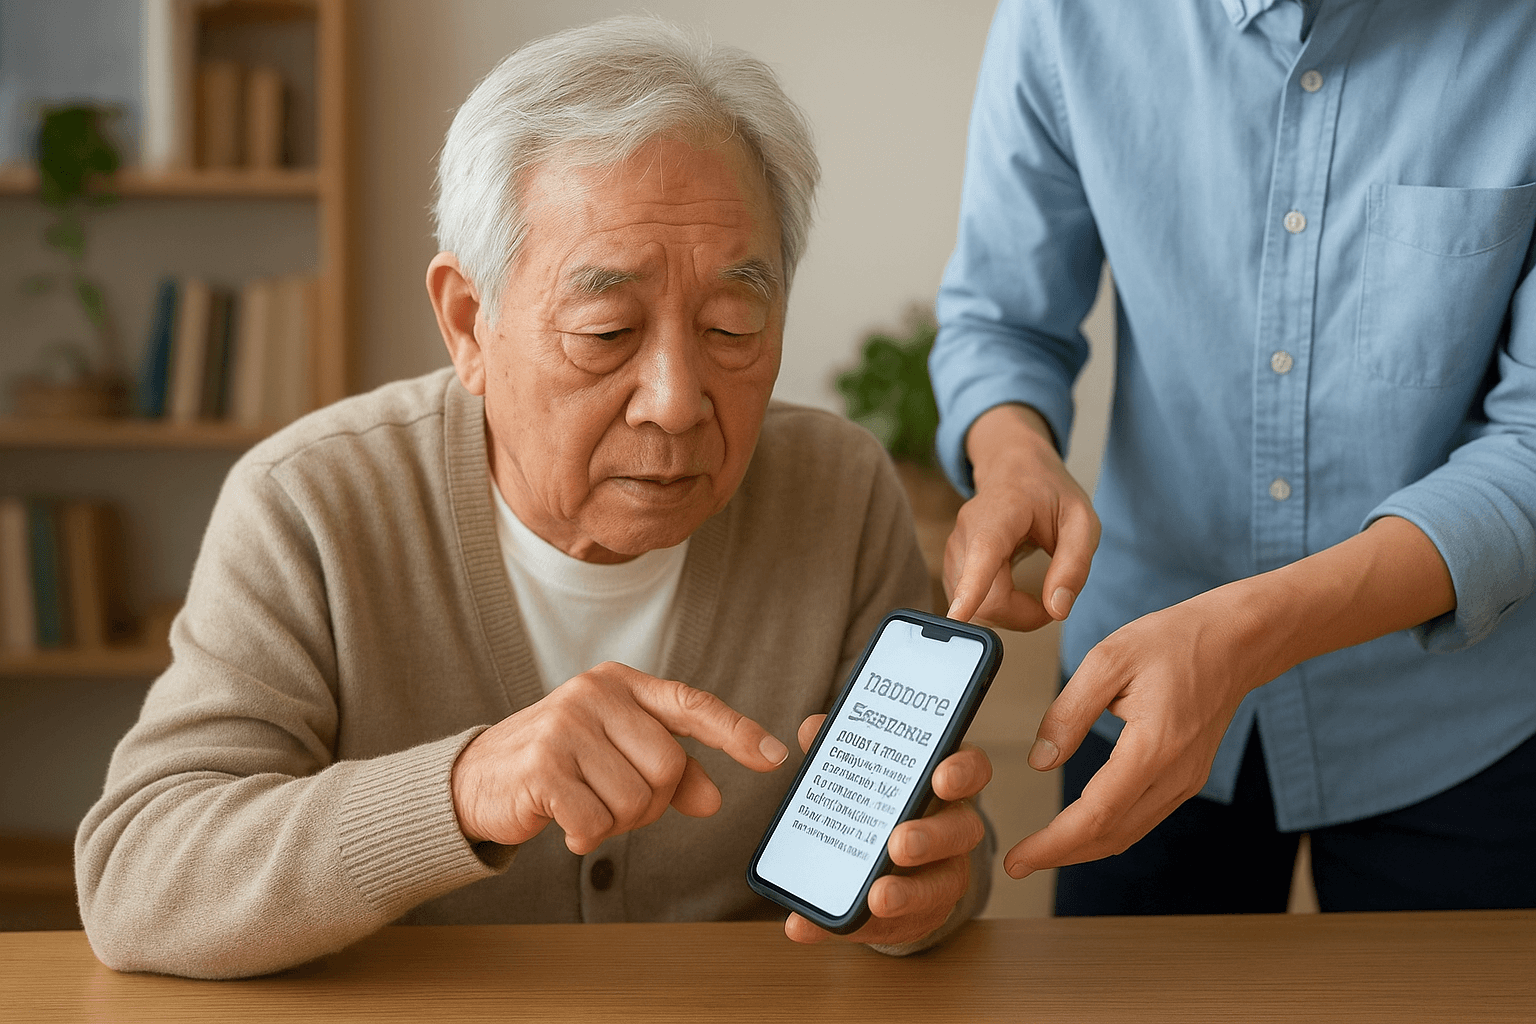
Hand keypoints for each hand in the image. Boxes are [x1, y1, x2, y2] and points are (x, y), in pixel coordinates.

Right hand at [451, 662, 788, 852]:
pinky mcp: (543, 765)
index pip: (691, 704)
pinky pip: (597, 822)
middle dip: (651, 803)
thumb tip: (713, 799)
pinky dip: (587, 837)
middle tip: (613, 802)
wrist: (478, 780)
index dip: (736, 732)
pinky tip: (565, 823)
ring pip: (636, 800)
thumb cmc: (560, 765)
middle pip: (669, 768)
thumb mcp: (616, 756)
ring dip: (616, 823)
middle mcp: (596, 694)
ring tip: (584, 806)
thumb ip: (670, 772)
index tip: (774, 757)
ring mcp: (567, 725)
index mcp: (622, 684)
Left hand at [784, 715, 992, 946]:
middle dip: (932, 837)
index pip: (971, 769)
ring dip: (908, 894)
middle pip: (962, 830)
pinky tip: (805, 926)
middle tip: (899, 844)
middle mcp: (953, 827)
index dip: (963, 772)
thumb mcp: (860, 772)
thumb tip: (812, 729)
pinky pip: (888, 926)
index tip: (941, 778)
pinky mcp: (917, 916)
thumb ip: (837, 749)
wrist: (886, 861)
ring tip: (877, 897)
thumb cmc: (879, 802)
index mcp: (943, 783)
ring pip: (941, 885)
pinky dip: (849, 927)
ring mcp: (942, 875)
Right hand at [945, 404, 1098, 631]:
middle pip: (985, 598)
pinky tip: (1013, 592)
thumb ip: (1074, 565)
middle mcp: (967, 534)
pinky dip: (998, 609)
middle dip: (1022, 615)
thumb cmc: (1048, 494)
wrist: (1013, 470)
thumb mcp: (1081, 521)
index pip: (983, 554)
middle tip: (1052, 602)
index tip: (957, 617)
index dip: (970, 590)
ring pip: (977, 608)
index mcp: (999, 514)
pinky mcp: (953, 569)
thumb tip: (1057, 610)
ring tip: (1035, 592)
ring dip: (1011, 613)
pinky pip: (972, 606)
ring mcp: (954, 553)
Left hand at [1001, 515, 1456, 877]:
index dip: (1053, 844)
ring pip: (1129, 833)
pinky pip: (1142, 817)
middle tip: (1017, 863)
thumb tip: (1039, 761)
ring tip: (1041, 851)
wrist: (1237, 640)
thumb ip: (1069, 712)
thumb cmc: (1175, 640)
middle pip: (1112, 835)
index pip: (1095, 815)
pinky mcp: (1187, 777)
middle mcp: (1176, 775)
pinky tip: (1081, 827)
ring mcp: (1186, 780)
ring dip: (1084, 848)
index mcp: (1154, 747)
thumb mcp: (1108, 660)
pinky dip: (1107, 830)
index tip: (1017, 859)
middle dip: (1062, 854)